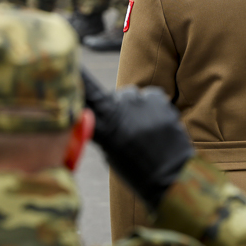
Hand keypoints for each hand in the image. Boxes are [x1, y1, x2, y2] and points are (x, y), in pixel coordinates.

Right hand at [82, 67, 194, 209]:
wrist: (171, 177)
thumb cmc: (136, 170)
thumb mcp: (110, 153)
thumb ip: (103, 128)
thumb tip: (97, 110)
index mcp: (104, 127)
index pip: (86, 96)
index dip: (80, 80)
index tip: (73, 69)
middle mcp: (119, 110)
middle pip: (113, 97)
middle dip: (118, 107)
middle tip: (129, 128)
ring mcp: (140, 103)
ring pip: (132, 95)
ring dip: (136, 107)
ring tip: (146, 129)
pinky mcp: (160, 100)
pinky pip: (151, 95)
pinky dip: (153, 105)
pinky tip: (157, 123)